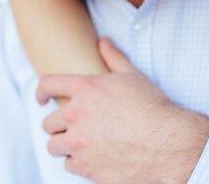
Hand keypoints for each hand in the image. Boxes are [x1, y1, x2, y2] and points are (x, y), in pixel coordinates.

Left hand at [37, 38, 208, 183]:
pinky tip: (95, 158)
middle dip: (58, 125)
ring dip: (65, 145)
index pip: (48, 85)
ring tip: (82, 144)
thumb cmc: (152, 107)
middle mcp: (76, 115)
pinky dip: (79, 163)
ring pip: (54, 146)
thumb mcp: (133, 76)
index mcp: (85, 89)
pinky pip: (69, 165)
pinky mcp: (85, 167)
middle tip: (74, 127)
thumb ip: (113, 57)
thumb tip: (104, 41)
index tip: (41, 99)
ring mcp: (78, 143)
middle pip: (48, 123)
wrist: (167, 144)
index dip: (41, 92)